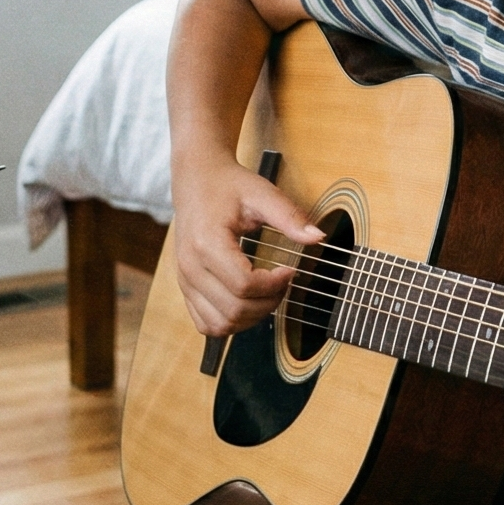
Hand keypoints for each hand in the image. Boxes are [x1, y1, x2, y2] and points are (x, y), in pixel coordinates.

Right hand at [168, 157, 320, 336]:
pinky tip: (248, 301)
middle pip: (234, 309)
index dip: (274, 285)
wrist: (196, 180)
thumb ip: (290, 217)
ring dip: (251, 317)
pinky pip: (207, 324)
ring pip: (220, 324)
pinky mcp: (185, 288)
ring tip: (267, 293)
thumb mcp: (263, 194)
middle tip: (282, 282)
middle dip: (268, 302)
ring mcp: (185, 281)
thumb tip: (318, 238)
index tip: (289, 270)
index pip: (244, 285)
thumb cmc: (228, 186)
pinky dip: (231, 322)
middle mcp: (190, 267)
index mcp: (206, 243)